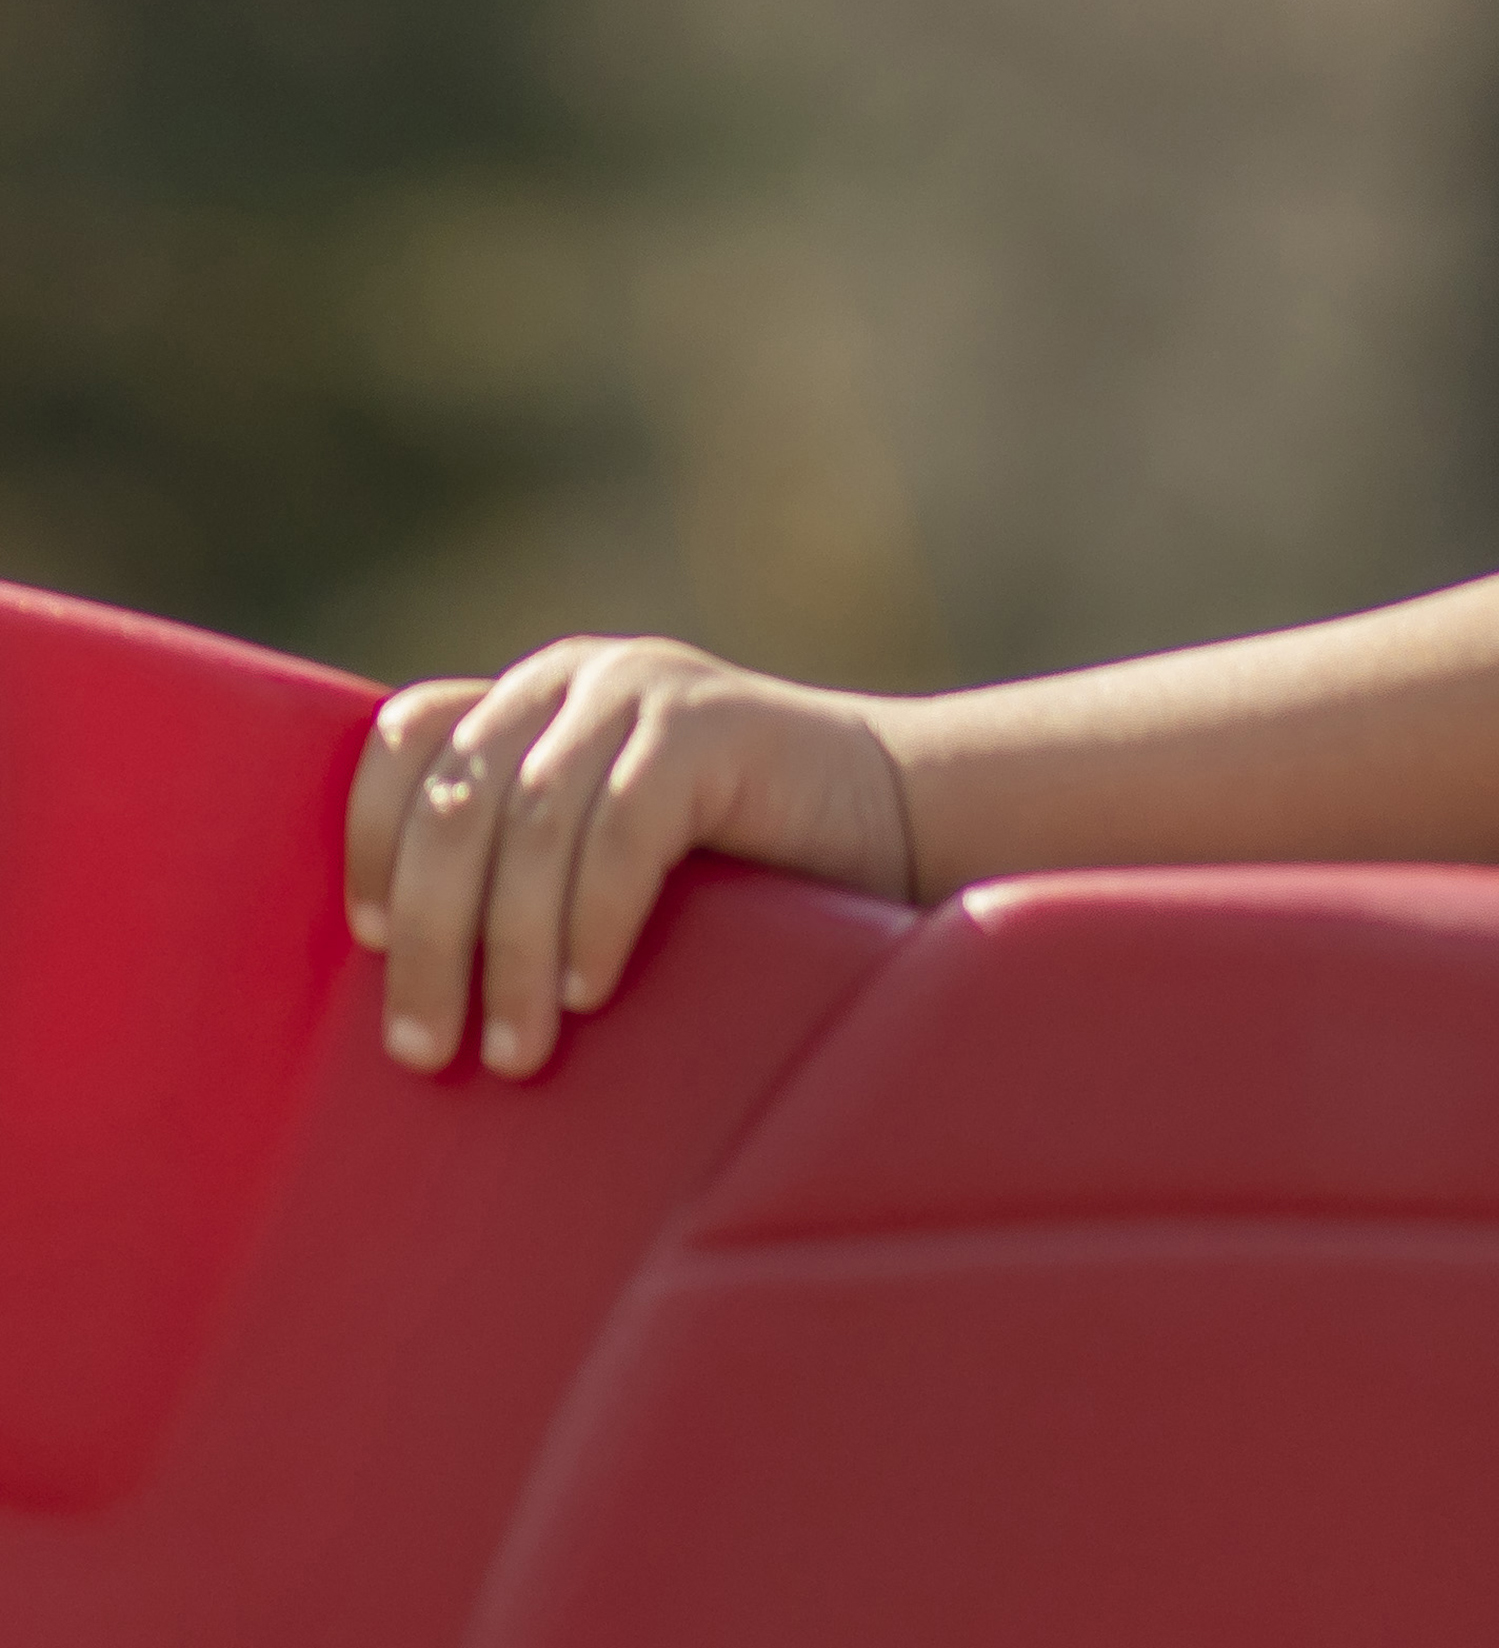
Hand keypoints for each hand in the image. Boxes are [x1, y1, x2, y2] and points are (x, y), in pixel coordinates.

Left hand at [344, 639, 917, 1079]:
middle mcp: (575, 677)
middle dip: (429, 935)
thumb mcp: (595, 849)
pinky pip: (621, 829)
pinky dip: (594, 918)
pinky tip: (590, 989)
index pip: (404, 737)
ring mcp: (646, 690)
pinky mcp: (714, 724)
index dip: (369, 838)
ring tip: (515, 1049)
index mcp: (532, 699)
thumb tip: (389, 969)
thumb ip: (515, 860)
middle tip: (426, 1049)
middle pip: (454, 799)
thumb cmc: (736, 868)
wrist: (901, 818)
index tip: (370, 944)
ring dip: (507, 951)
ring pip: (530, 824)